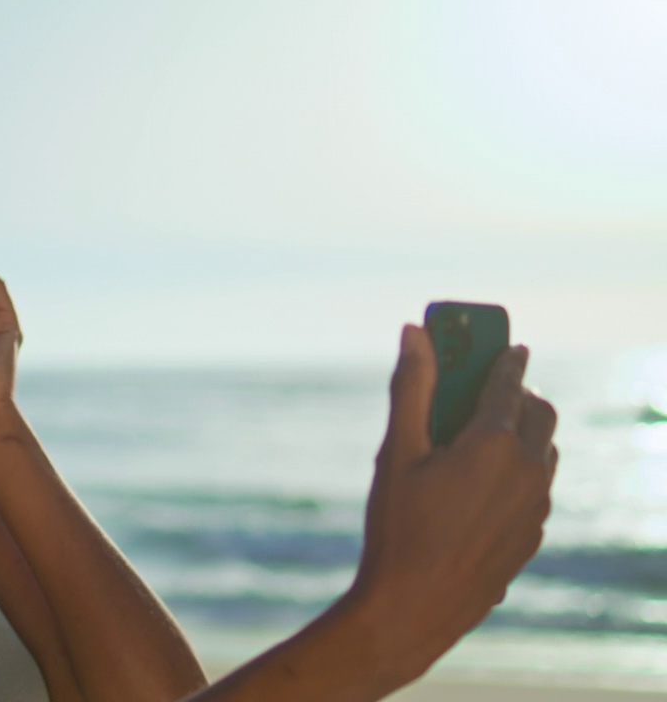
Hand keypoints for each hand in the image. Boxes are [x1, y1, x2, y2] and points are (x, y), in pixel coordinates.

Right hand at [350, 324, 557, 677]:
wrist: (414, 608)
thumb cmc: (398, 527)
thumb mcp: (397, 452)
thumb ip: (411, 386)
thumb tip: (415, 332)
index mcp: (493, 442)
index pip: (510, 381)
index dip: (507, 358)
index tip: (508, 346)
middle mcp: (527, 470)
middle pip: (541, 414)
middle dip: (521, 395)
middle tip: (491, 391)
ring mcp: (535, 507)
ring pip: (544, 453)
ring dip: (524, 434)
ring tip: (485, 437)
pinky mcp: (532, 535)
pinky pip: (536, 489)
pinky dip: (520, 472)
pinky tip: (482, 487)